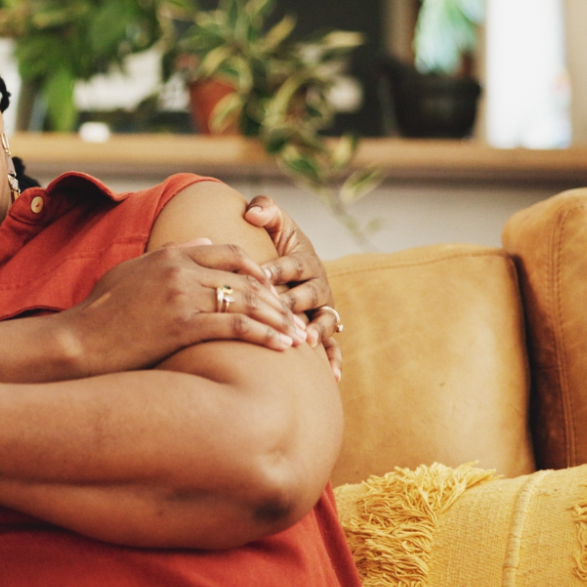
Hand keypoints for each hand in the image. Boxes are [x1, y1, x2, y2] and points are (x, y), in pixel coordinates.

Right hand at [58, 239, 307, 373]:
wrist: (78, 341)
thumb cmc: (98, 312)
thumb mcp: (130, 271)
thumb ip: (169, 253)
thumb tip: (201, 240)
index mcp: (170, 255)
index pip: (228, 252)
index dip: (256, 269)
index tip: (272, 289)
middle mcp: (181, 270)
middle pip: (245, 278)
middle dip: (277, 299)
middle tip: (297, 317)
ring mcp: (182, 296)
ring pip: (247, 301)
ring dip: (279, 319)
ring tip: (298, 337)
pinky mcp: (182, 325)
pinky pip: (236, 326)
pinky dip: (264, 335)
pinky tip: (282, 348)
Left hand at [244, 195, 343, 380]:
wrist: (285, 267)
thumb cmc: (275, 244)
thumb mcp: (274, 225)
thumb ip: (265, 209)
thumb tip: (253, 212)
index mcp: (305, 260)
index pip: (293, 264)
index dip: (278, 269)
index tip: (262, 276)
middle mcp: (318, 285)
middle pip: (309, 295)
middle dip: (295, 303)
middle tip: (281, 311)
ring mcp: (323, 310)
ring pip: (325, 321)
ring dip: (317, 331)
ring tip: (307, 342)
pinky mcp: (323, 330)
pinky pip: (333, 347)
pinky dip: (333, 360)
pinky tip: (331, 377)